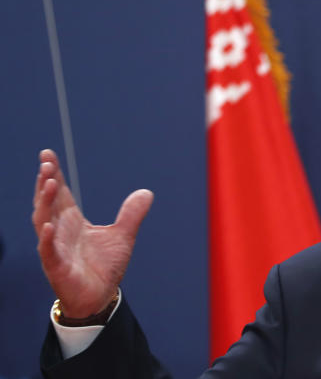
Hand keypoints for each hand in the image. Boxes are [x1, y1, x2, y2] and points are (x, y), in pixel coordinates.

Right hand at [31, 149, 153, 317]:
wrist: (100, 297)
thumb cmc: (104, 266)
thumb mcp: (122, 235)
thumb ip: (131, 213)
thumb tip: (146, 191)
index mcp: (71, 221)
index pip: (60, 193)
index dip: (53, 174)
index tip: (47, 154)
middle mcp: (59, 232)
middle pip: (48, 202)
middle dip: (45, 182)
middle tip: (46, 163)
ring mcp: (55, 249)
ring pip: (43, 221)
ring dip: (44, 202)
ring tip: (48, 183)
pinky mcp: (57, 268)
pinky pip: (48, 251)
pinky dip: (46, 239)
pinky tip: (47, 225)